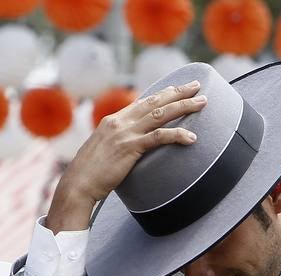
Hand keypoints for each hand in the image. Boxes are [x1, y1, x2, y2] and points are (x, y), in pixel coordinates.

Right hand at [45, 81, 206, 232]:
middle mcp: (120, 121)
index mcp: (113, 120)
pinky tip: (191, 137)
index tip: (178, 89)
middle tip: (197, 86)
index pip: (143, 101)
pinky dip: (177, 135)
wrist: (78, 185)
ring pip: (161, 114)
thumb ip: (117, 144)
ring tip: (202, 103)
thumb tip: (129, 149)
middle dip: (178, 92)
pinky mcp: (130, 148)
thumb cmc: (89, 175)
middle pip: (155, 101)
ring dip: (184, 107)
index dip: (163, 94)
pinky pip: (159, 138)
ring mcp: (125, 134)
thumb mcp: (103, 152)